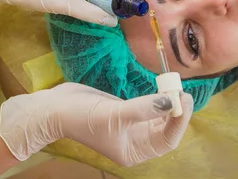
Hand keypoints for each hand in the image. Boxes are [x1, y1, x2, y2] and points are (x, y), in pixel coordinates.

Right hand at [0, 83, 192, 166]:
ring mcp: (130, 126)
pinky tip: (163, 87)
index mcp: (133, 151)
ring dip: (168, 103)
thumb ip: (144, 108)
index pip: (166, 140)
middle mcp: (135, 142)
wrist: (54, 108)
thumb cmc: (81, 117)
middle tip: (181, 89)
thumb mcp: (114, 114)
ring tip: (175, 85)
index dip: (178, 121)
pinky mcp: (125, 111)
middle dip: (175, 110)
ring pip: (159, 116)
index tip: (183, 99)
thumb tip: (171, 102)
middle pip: (165, 128)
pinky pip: (148, 106)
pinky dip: (157, 97)